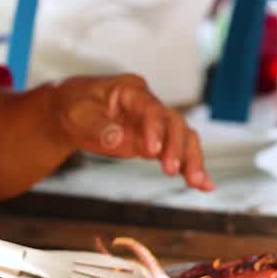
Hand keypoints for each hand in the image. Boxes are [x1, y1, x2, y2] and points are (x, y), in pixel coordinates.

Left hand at [50, 74, 213, 190]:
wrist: (71, 113)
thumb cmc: (75, 107)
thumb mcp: (79, 114)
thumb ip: (98, 126)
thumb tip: (116, 138)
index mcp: (133, 91)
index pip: (152, 109)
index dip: (155, 129)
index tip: (152, 151)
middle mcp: (150, 106)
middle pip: (175, 124)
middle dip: (177, 148)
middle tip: (173, 171)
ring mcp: (155, 125)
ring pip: (183, 139)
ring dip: (191, 160)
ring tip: (197, 183)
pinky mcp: (155, 143)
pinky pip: (178, 154)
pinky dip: (190, 168)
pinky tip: (205, 186)